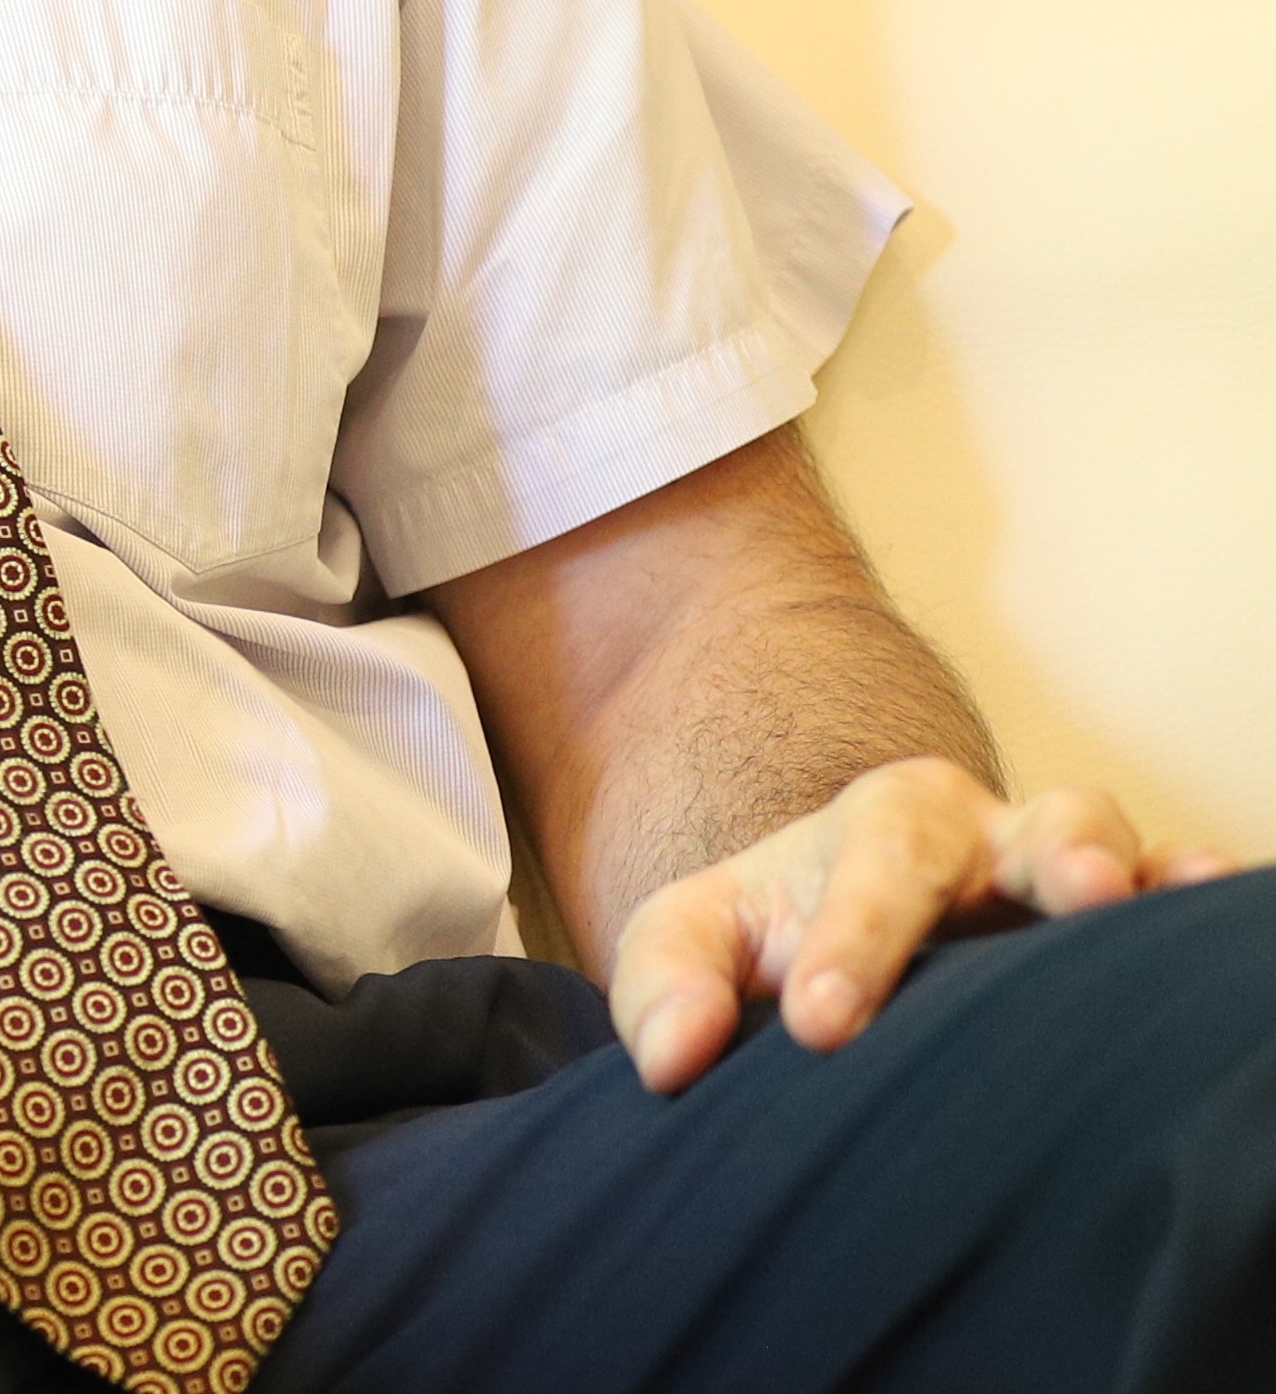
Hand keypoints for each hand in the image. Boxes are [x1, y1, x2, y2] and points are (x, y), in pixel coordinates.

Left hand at [606, 753, 1236, 1092]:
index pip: (870, 871)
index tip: (820, 1023)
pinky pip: (1170, 895)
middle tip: (1077, 892)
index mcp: (875, 829)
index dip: (851, 943)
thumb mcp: (697, 943)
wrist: (838, 936)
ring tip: (1142, 904)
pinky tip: (1221, 909)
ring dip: (1131, 870)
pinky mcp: (1119, 932)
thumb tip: (674, 1059)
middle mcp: (982, 840)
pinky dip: (1198, 898)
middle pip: (1020, 827)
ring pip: (1106, 843)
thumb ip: (666, 986)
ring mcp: (1057, 879)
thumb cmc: (771, 941)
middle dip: (1050, 854)